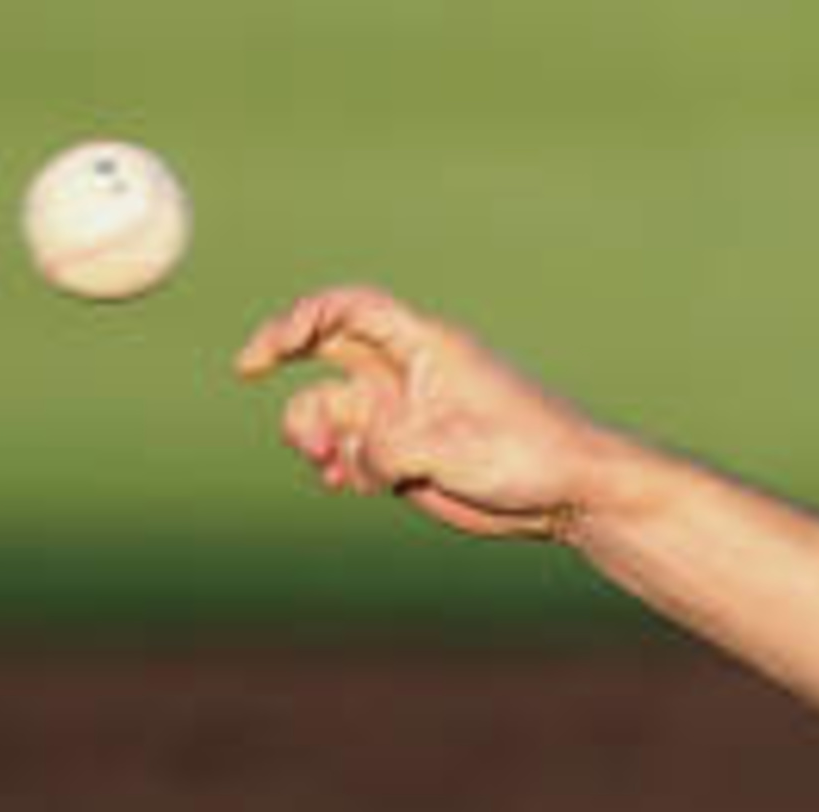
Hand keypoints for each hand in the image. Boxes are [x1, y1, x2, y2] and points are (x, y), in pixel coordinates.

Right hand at [232, 286, 623, 540]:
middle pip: (325, 348)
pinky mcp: (403, 454)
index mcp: (424, 348)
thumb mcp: (456, 448)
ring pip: (329, 410)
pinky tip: (346, 483)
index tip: (271, 350)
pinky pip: (349, 451)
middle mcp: (405, 375)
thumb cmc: (529, 453)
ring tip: (329, 467)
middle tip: (249, 369)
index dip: (302, 316)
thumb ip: (392, 446)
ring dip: (313, 433)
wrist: (569, 493)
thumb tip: (348, 455)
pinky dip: (337, 463)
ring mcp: (401, 414)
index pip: (350, 310)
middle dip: (282, 354)